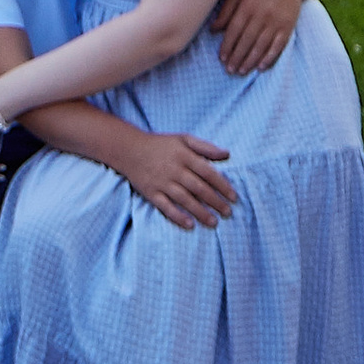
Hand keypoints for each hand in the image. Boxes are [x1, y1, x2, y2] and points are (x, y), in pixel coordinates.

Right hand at [119, 129, 234, 228]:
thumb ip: (206, 147)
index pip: (208, 172)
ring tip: (214, 222)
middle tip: (228, 213)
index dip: (222, 185)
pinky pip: (165, 207)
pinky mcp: (151, 193)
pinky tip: (190, 225)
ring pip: (184, 199)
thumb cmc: (161, 144)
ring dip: (200, 212)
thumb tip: (228, 154)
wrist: (130, 149)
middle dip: (215, 202)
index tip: (234, 198)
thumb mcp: (183, 138)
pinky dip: (177, 216)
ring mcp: (162, 182)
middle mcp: (174, 169)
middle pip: (198, 188)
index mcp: (184, 155)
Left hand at [211, 0, 314, 75]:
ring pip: (261, 46)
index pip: (234, 31)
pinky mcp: (287, 26)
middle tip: (230, 70)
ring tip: (242, 71)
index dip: (227, 46)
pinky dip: (269, 57)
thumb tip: (213, 29)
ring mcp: (275, 21)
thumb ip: (226, 10)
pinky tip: (261, 67)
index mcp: (247, 6)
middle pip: (246, 41)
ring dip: (250, 61)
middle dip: (237, 57)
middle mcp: (261, 15)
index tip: (222, 58)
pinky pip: (278, 46)